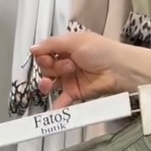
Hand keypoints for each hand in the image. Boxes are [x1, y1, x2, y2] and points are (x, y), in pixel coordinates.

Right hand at [31, 32, 150, 108]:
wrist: (118, 69)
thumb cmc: (99, 50)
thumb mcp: (74, 41)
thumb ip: (52, 45)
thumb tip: (32, 49)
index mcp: (65, 47)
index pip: (45, 53)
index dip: (42, 57)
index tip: (47, 57)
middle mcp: (65, 62)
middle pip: (46, 68)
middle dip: (51, 68)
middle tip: (67, 67)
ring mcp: (70, 79)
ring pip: (51, 83)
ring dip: (47, 84)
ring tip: (50, 85)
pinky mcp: (76, 93)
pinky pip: (62, 101)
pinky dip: (57, 106)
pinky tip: (53, 109)